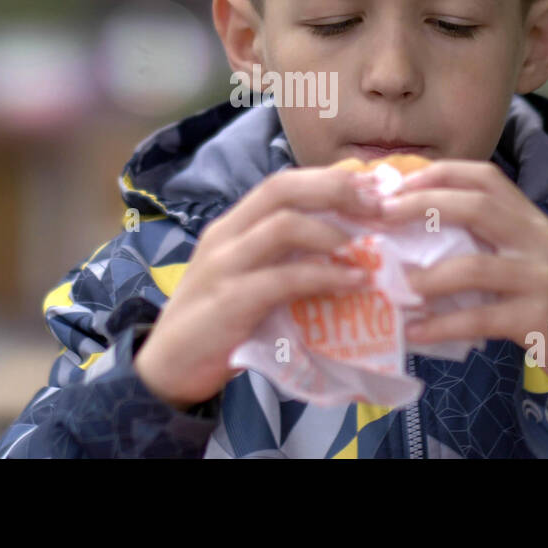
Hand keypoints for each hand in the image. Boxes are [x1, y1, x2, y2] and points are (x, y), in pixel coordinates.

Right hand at [134, 165, 382, 409]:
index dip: (329, 179)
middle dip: (336, 190)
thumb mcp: (248, 278)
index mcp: (233, 225)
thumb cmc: (218, 322)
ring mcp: (224, 265)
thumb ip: (284, 259)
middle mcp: (226, 235)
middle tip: (380, 206)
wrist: (168, 368)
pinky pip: (284, 278)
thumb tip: (347, 247)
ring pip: (282, 225)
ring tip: (369, 249)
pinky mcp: (229, 301)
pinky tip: (353, 284)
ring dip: (333, 234)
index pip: (282, 182)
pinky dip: (325, 277)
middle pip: (282, 188)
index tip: (373, 189)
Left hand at [378, 160, 547, 406]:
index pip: (486, 177)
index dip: (440, 173)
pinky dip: (442, 325)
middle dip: (422, 205)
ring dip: (427, 276)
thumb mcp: (526, 260)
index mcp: (531, 220)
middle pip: (477, 206)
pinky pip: (480, 318)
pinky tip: (415, 331)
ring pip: (474, 266)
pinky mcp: (538, 318)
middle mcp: (538, 239)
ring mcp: (540, 278)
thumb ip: (487, 243)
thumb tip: (415, 235)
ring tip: (394, 284)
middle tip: (380, 216)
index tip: (397, 182)